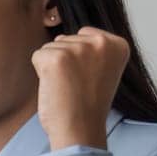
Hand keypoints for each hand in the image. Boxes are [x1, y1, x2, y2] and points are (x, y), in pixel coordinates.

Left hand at [32, 27, 128, 150]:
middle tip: (77, 85)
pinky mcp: (56, 58)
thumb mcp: (102, 68)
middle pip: (65, 39)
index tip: (90, 78)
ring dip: (53, 68)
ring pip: (51, 47)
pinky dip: (41, 72)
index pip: (83, 34)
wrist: (80, 129)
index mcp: (118, 44)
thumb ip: (92, 48)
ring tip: (68, 88)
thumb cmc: (88, 103)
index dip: (79, 59)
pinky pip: (38, 56)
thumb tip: (65, 26)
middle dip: (65, 62)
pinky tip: (56, 87)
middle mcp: (101, 42)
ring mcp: (78, 49)